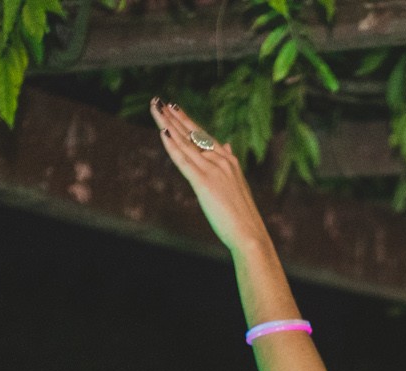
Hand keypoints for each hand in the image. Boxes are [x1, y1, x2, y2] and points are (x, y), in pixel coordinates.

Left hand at [149, 100, 268, 256]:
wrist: (250, 233)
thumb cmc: (242, 214)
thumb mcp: (236, 183)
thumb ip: (229, 163)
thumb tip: (226, 146)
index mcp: (228, 160)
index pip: (203, 136)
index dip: (186, 120)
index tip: (173, 107)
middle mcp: (221, 159)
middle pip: (192, 134)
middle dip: (173, 117)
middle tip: (157, 101)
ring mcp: (213, 170)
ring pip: (185, 142)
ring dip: (168, 124)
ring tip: (155, 109)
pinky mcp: (204, 183)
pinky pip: (184, 160)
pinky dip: (172, 146)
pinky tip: (163, 133)